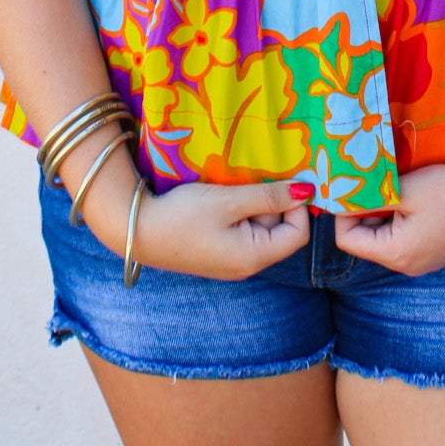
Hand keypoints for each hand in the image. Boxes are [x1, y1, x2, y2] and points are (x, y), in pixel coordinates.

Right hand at [79, 150, 314, 280]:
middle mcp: (247, 264)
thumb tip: (308, 191)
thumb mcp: (229, 200)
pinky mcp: (217, 250)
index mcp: (255, 257)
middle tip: (247, 182)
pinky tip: (221, 197)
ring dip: (252, 203)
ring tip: (230, 188)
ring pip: (258, 226)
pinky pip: (241, 229)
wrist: (136, 230)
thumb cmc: (184, 216)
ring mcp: (231, 259)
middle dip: (270, 202)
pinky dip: (238, 210)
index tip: (280, 181)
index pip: (298, 234)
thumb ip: (269, 196)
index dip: (296, 206)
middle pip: (279, 229)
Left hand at [333, 161, 444, 277]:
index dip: (344, 212)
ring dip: (382, 215)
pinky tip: (415, 201)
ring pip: (384, 239)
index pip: (347, 241)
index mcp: (396, 255)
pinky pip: (404, 240)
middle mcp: (408, 267)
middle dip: (365, 213)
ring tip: (397, 190)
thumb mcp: (403, 190)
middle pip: (365, 242)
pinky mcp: (435, 254)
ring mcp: (424, 263)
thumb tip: (339, 201)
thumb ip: (367, 198)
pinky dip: (400, 220)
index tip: (354, 187)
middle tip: (374, 185)